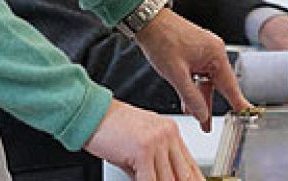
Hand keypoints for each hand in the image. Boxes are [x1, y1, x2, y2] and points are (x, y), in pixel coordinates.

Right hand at [83, 100, 203, 180]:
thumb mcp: (141, 142)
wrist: (92, 114)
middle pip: (184, 173)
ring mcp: (157, 141)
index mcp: (170, 131)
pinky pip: (150, 180)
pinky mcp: (143, 150)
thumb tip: (161, 180)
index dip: (195, 180)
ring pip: (169, 179)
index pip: (190, 163)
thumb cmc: (112, 127)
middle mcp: (168, 134)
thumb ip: (155, 162)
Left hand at [135, 8, 250, 129]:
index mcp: (215, 54)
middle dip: (209, 105)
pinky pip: (199, 75)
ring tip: (195, 116)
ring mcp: (205, 51)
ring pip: (206, 81)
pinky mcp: (196, 52)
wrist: (148, 21)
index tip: (247, 114)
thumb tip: (202, 114)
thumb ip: (191, 96)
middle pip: (217, 85)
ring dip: (199, 97)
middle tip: (207, 125)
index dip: (238, 102)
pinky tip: (187, 100)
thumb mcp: (176, 74)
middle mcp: (214, 51)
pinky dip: (193, 87)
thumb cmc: (162, 40)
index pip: (230, 84)